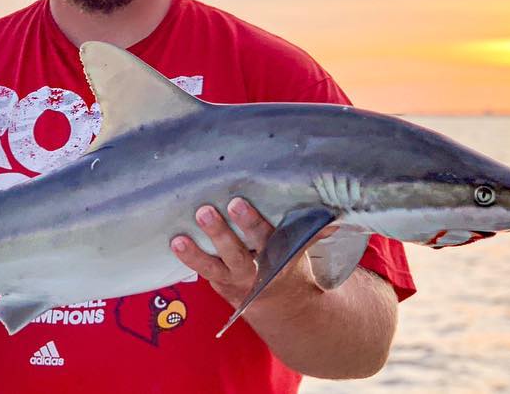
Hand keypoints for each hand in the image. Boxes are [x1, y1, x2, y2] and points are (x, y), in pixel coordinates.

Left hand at [170, 198, 331, 312]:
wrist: (283, 305)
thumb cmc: (289, 261)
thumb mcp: (304, 250)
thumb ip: (312, 233)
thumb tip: (336, 215)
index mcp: (281, 258)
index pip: (268, 239)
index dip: (252, 223)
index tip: (236, 203)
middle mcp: (257, 271)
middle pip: (239, 253)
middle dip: (222, 234)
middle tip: (206, 211)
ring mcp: (235, 279)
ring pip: (215, 267)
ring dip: (197, 252)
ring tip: (179, 237)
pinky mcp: (219, 282)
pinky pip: (202, 272)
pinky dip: (189, 259)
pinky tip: (173, 242)